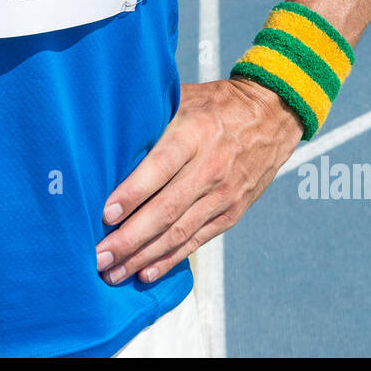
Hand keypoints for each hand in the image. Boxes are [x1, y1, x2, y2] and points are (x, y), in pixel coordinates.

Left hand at [95, 78, 301, 284]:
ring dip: (143, 256)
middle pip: (166, 209)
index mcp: (194, 133)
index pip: (160, 167)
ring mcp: (224, 194)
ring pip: (179, 232)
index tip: (105, 215)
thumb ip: (150, 116)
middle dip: (129, 238)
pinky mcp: (232, 212)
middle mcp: (211, 167)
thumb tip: (103, 134)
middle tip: (98, 256)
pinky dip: (169, 259)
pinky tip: (144, 272)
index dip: (132, 194)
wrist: (272, 115)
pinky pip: (196, 240)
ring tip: (113, 273)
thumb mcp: (184, 97)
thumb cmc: (214, 104)